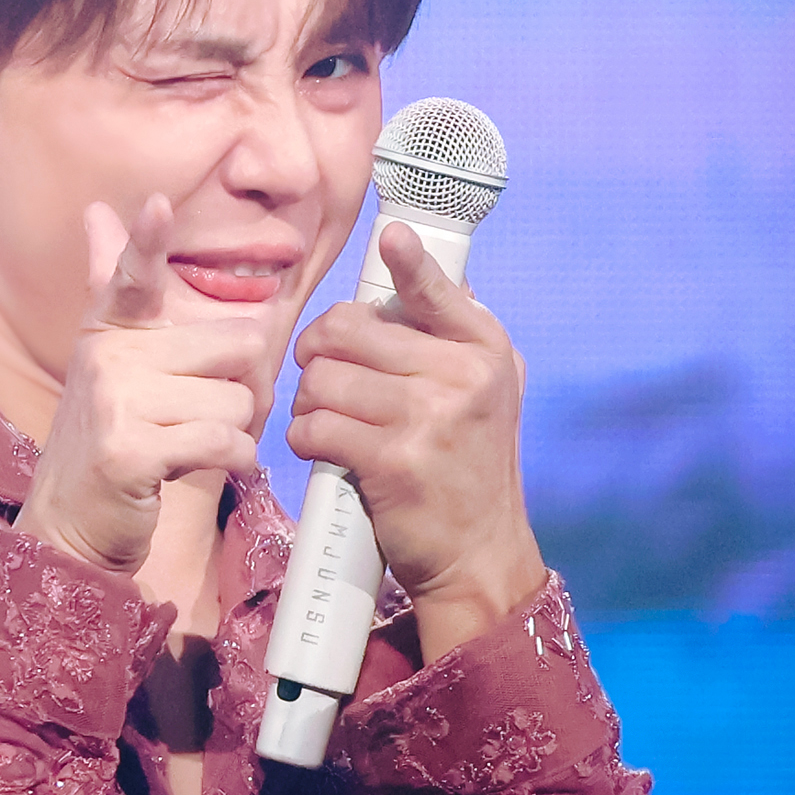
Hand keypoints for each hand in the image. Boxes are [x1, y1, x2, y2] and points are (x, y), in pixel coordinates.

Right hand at [14, 195, 269, 579]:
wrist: (70, 525)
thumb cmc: (107, 439)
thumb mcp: (107, 359)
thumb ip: (113, 286)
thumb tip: (98, 211)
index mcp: (108, 331)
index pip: (131, 276)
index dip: (146, 241)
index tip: (157, 204)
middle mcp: (108, 359)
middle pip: (232, 346)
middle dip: (237, 387)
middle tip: (200, 414)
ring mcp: (116, 406)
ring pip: (234, 402)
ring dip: (232, 433)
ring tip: (191, 447)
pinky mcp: (131, 453)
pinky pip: (222, 443)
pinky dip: (235, 461)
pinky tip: (214, 467)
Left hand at [287, 221, 546, 659]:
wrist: (479, 555)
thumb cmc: (468, 471)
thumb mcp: (489, 393)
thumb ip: (456, 335)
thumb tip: (416, 262)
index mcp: (484, 348)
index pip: (436, 289)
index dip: (407, 260)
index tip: (390, 240)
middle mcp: (462, 375)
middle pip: (350, 330)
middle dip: (319, 352)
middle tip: (320, 374)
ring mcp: (428, 417)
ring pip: (324, 379)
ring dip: (308, 403)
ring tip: (324, 422)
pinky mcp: (393, 460)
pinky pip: (315, 427)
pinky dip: (305, 438)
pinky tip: (321, 450)